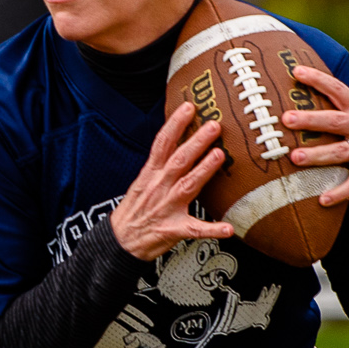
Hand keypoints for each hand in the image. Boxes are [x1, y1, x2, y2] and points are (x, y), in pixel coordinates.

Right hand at [112, 102, 232, 260]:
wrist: (121, 240)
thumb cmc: (136, 210)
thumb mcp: (143, 181)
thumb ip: (162, 164)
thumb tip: (181, 142)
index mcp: (151, 174)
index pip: (163, 143)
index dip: (175, 124)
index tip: (188, 107)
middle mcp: (160, 187)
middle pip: (179, 160)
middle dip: (196, 142)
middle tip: (214, 126)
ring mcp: (167, 208)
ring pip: (187, 185)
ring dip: (204, 170)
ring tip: (219, 155)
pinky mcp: (173, 229)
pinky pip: (195, 229)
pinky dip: (211, 230)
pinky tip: (228, 228)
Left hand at [281, 64, 348, 202]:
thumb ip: (340, 112)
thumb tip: (302, 104)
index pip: (338, 89)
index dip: (318, 79)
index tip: (296, 71)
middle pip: (335, 121)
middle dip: (310, 119)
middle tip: (286, 119)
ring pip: (341, 152)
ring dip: (317, 155)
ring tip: (295, 157)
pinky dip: (339, 192)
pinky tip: (322, 199)